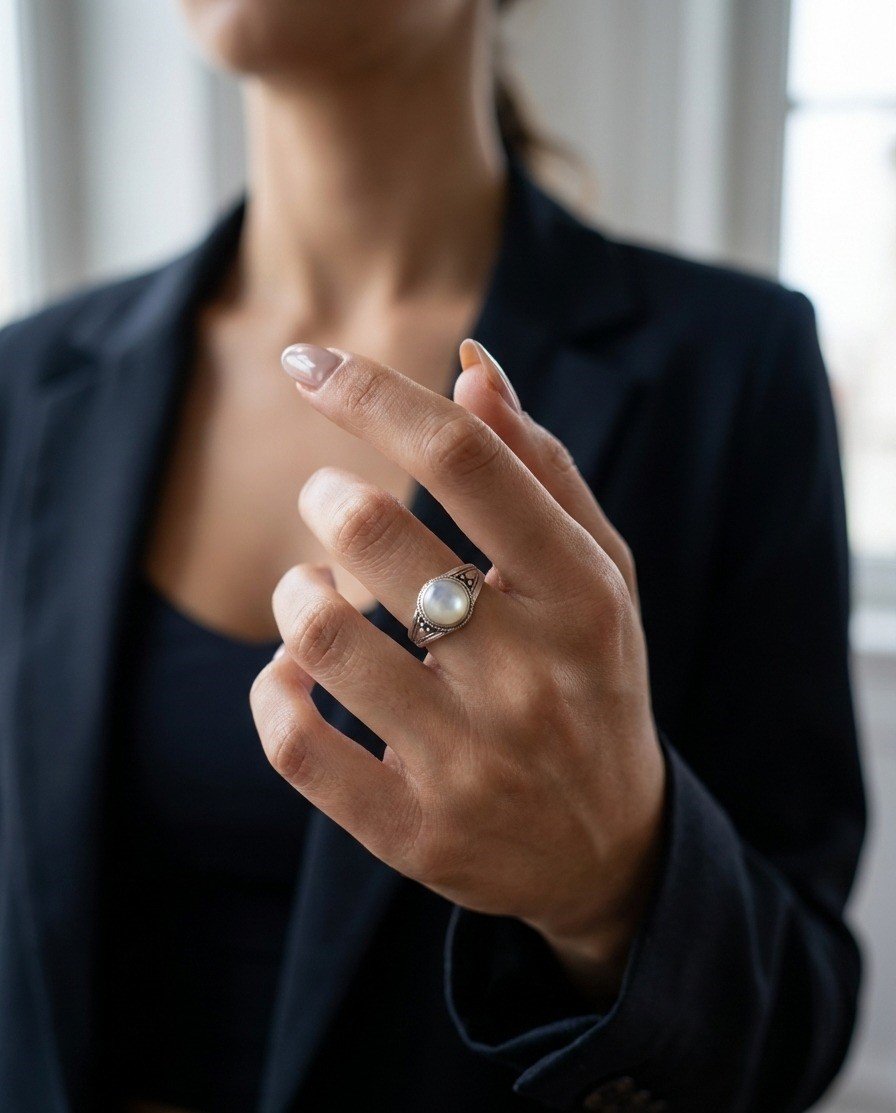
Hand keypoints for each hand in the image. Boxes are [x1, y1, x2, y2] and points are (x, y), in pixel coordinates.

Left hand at [250, 339, 665, 1000]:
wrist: (607, 851)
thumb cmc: (594, 683)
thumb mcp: (599, 573)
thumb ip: (538, 468)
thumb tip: (468, 369)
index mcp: (581, 597)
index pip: (466, 459)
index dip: (372, 393)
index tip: (308, 361)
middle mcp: (528, 676)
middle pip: (372, 531)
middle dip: (326, 494)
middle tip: (332, 500)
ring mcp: (466, 761)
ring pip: (319, 631)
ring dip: (295, 590)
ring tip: (316, 590)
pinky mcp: (410, 830)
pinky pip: (293, 740)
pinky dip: (273, 688)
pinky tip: (296, 674)